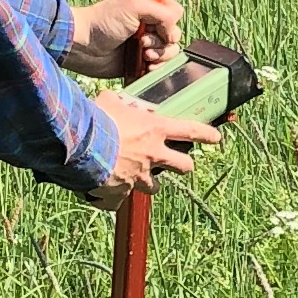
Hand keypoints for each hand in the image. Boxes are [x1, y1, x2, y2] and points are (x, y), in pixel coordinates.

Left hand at [63, 0, 183, 78]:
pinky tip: (145, 66)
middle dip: (164, 41)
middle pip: (175, 34)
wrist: (82, 46)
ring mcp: (145, 44)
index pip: (174, 12)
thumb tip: (173, 34)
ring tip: (144, 55)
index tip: (158, 27)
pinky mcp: (140, 62)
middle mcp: (148, 24)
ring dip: (161, 55)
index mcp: (148, 5)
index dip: (170, 21)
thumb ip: (162, 12)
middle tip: (143, 42)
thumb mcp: (135, 4)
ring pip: (170, 51)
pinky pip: (160, 67)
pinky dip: (157, 68)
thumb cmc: (103, 21)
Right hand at [85, 91, 220, 204]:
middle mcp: (153, 154)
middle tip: (180, 164)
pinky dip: (113, 196)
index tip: (217, 138)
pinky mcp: (122, 191)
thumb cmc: (96, 119)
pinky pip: (120, 199)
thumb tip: (114, 99)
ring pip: (155, 187)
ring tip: (139, 179)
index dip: (206, 134)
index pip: (190, 130)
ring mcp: (140, 176)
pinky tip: (104, 192)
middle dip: (184, 165)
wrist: (81, 146)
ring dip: (150, 184)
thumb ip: (118, 102)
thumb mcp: (110, 102)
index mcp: (154, 129)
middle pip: (183, 165)